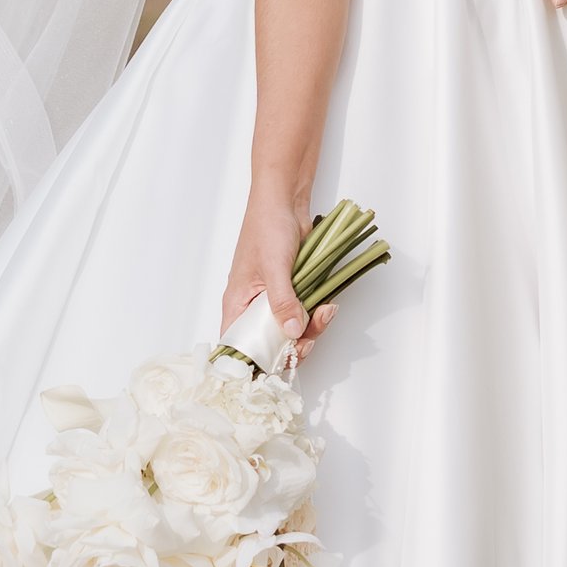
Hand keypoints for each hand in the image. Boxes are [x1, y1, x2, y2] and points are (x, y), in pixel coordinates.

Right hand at [220, 193, 324, 352]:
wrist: (285, 202)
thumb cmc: (266, 228)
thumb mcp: (273, 267)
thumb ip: (282, 300)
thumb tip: (292, 331)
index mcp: (238, 303)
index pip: (237, 345)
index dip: (254, 361)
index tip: (277, 365)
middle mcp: (254, 306)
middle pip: (270, 343)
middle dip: (292, 346)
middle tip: (308, 341)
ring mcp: (275, 300)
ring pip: (292, 330)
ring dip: (311, 328)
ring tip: (325, 312)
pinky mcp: (294, 292)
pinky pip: (305, 314)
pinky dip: (318, 314)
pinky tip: (328, 305)